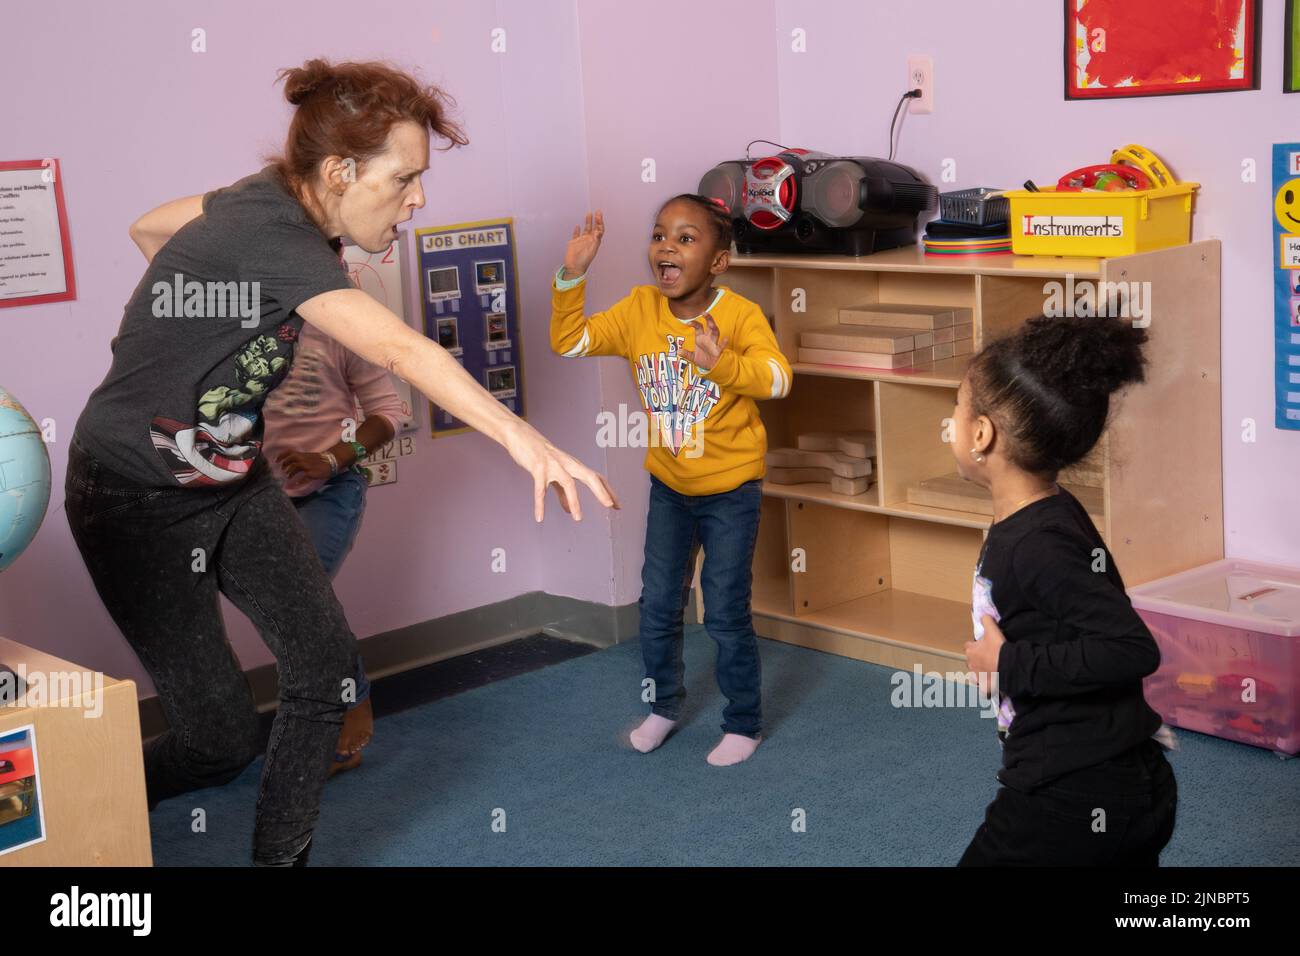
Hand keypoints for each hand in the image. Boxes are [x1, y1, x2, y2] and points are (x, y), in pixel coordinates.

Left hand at [276, 450, 333, 483]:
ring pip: (295, 468)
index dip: (281, 456)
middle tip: (283, 469)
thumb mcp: (309, 456)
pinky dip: (298, 481)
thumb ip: (300, 458)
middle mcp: (304, 459)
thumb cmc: (320, 460)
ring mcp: (308, 466)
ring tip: (288, 477)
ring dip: (290, 473)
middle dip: (285, 464)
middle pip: (291, 460)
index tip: (275, 460)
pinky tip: (296, 484)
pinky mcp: (312, 473)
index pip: (289, 452)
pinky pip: (303, 478)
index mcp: (303, 455)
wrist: (332, 461)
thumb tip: (292, 462)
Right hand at [500, 421, 620, 521]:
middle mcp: (567, 464)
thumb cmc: (538, 453)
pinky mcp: (538, 468)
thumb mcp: (554, 472)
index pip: (596, 477)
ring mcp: (553, 465)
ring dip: (575, 501)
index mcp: (573, 465)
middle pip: (590, 476)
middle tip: (610, 506)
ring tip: (578, 519)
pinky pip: (540, 489)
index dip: (608, 491)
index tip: (617, 505)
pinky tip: (540, 518)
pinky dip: (540, 504)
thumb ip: (562, 492)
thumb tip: (570, 509)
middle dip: (601, 491)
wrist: (519, 434)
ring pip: (568, 483)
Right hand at [563, 211, 603, 278]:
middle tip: (597, 211)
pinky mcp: (573, 243)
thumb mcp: (591, 250)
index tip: (598, 215)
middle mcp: (589, 240)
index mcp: (595, 241)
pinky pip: (576, 234)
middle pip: (594, 227)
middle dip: (596, 219)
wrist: (574, 268)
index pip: (599, 230)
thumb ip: (595, 240)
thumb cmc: (584, 261)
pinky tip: (578, 226)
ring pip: (585, 229)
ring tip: (588, 214)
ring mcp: (581, 241)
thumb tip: (598, 231)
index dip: (600, 222)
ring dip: (588, 222)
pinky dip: (577, 230)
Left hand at [681, 312, 728, 369]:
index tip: (688, 322)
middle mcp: (708, 338)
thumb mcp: (692, 357)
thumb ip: (686, 354)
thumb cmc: (702, 359)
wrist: (709, 368)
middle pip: (709, 326)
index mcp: (701, 338)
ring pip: (716, 332)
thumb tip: (679, 351)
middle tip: (704, 313)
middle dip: (708, 319)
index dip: (694, 323)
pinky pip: (721, 346)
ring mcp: (714, 343)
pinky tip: (725, 339)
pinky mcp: (718, 351)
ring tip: (711, 323)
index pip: (698, 327)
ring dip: (714, 327)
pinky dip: (724, 342)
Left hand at [964, 615, 1005, 698]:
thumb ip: (986, 621)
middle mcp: (971, 664)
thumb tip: (984, 616)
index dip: (974, 645)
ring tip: (989, 671)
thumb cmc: (998, 647)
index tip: (983, 645)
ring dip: (979, 673)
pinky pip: (982, 689)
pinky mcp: (985, 686)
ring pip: (974, 675)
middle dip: (976, 659)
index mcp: (971, 651)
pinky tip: (989, 686)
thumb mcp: (992, 630)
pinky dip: (985, 688)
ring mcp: (977, 676)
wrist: (1008, 664)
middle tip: (988, 657)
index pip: (968, 646)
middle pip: (970, 661)